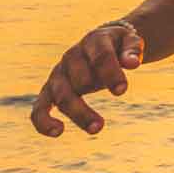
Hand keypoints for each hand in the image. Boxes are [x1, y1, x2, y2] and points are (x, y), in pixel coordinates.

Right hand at [30, 23, 144, 137]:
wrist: (101, 43)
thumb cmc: (118, 45)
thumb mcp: (130, 40)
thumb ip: (133, 50)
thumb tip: (133, 64)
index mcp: (93, 41)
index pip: (101, 57)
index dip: (110, 73)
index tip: (121, 91)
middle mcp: (72, 56)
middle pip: (80, 80)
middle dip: (93, 98)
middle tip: (103, 123)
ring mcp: (59, 73)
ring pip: (61, 95)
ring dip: (77, 113)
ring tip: (96, 129)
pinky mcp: (49, 90)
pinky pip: (39, 107)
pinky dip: (43, 120)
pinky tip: (57, 132)